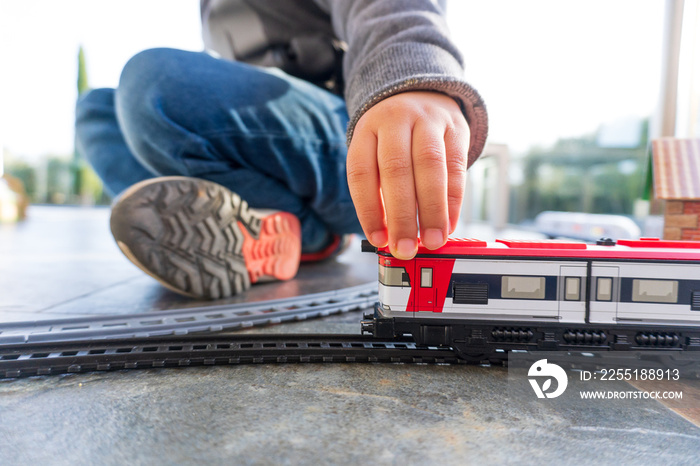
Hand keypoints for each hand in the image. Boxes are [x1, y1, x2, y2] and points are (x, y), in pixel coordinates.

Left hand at [347, 91, 469, 259]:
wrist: (422, 93)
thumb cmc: (394, 137)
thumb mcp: (376, 152)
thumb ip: (379, 190)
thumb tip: (388, 236)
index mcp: (367, 129)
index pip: (362, 173)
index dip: (369, 210)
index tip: (378, 240)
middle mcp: (395, 120)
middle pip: (396, 170)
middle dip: (402, 216)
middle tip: (406, 247)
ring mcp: (428, 120)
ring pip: (430, 167)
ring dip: (431, 210)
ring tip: (432, 240)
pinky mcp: (456, 128)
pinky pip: (456, 166)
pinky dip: (453, 200)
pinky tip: (449, 223)